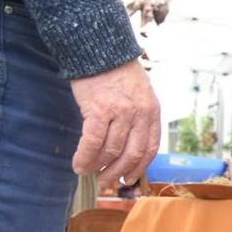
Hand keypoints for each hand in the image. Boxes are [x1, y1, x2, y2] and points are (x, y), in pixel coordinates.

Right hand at [69, 59, 160, 189]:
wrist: (100, 49)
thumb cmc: (117, 74)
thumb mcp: (140, 94)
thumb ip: (139, 118)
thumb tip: (129, 147)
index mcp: (152, 112)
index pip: (151, 148)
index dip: (139, 168)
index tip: (128, 179)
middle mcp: (140, 114)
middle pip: (132, 154)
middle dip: (118, 172)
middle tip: (106, 182)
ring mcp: (121, 112)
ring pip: (111, 150)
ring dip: (98, 166)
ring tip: (88, 172)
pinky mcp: (99, 110)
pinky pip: (93, 142)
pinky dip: (85, 157)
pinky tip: (78, 164)